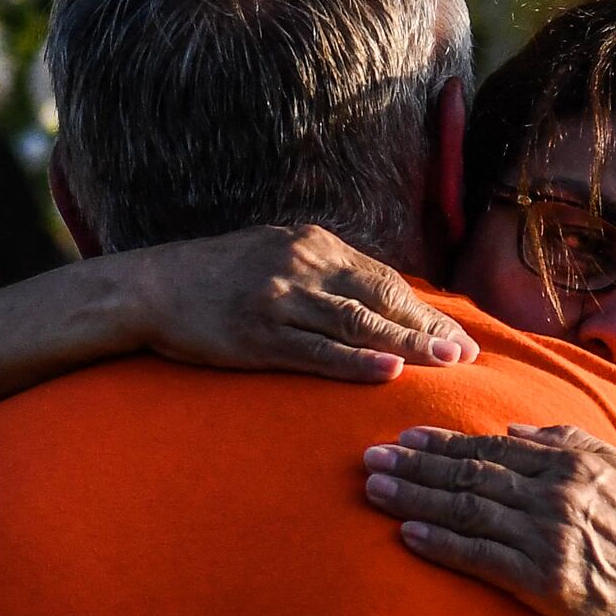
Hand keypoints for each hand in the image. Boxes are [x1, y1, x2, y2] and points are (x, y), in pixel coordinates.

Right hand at [122, 226, 474, 382]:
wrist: (149, 287)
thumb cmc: (212, 277)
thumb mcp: (272, 254)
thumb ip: (318, 270)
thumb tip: (368, 297)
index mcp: (311, 244)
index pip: (381, 278)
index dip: (422, 308)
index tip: (454, 333)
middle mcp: (301, 265)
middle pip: (380, 298)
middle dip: (427, 327)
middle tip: (466, 354)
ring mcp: (279, 300)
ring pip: (357, 324)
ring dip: (408, 344)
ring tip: (447, 363)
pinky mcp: (258, 335)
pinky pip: (318, 351)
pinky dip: (357, 361)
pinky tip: (390, 371)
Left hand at [361, 423, 615, 615]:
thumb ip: (572, 443)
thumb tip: (514, 429)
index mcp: (574, 466)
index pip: (493, 449)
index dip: (443, 444)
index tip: (405, 438)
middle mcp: (556, 496)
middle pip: (469, 475)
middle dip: (415, 465)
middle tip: (370, 457)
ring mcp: (547, 538)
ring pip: (465, 511)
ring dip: (414, 499)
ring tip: (375, 489)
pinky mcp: (541, 580)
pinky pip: (479, 557)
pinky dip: (440, 545)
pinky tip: (407, 535)